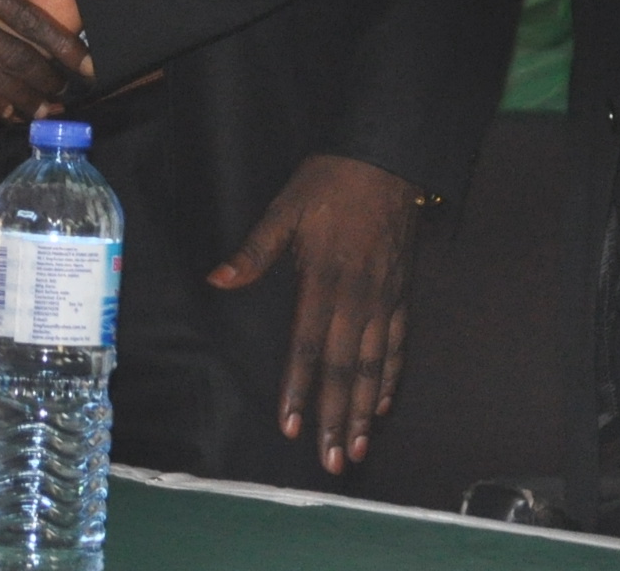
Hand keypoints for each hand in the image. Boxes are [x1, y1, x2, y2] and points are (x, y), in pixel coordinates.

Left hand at [206, 154, 423, 473]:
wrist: (388, 159)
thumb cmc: (330, 183)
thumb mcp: (285, 208)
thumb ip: (255, 250)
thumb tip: (217, 279)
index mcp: (323, 278)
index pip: (308, 345)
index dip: (299, 388)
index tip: (291, 426)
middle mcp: (356, 297)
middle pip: (345, 368)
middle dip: (335, 417)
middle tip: (332, 461)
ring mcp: (383, 298)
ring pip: (374, 365)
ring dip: (363, 409)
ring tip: (356, 448)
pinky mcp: (402, 293)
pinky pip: (398, 343)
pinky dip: (391, 376)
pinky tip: (381, 404)